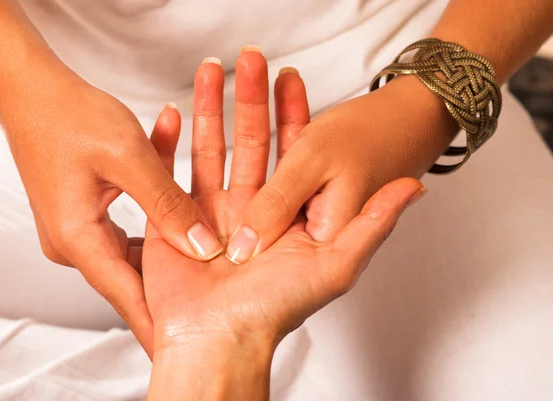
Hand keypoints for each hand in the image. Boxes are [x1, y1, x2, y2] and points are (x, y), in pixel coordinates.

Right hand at [0, 75, 222, 357]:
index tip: (188, 346)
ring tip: (207, 263)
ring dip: (167, 253)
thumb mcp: (130, 157)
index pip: (127, 296)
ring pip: (133, 254)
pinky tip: (180, 216)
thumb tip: (203, 248)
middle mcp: (73, 244)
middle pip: (132, 280)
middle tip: (211, 305)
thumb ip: (168, 205)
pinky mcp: (83, 217)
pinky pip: (127, 230)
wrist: (33, 90)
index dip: (159, 323)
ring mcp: (76, 232)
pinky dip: (154, 224)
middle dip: (171, 289)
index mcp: (77, 239)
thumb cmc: (72, 115)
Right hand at [142, 50, 424, 399]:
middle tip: (250, 58)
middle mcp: (248, 210)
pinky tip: (171, 111)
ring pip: (209, 148)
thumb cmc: (276, 309)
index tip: (292, 76)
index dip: (293, 114)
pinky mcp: (172, 220)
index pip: (291, 152)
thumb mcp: (337, 263)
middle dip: (248, 99)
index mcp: (284, 214)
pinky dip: (168, 141)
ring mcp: (208, 212)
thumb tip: (414, 188)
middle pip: (248, 142)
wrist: (217, 340)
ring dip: (208, 108)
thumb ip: (373, 222)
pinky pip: (169, 172)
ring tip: (208, 70)